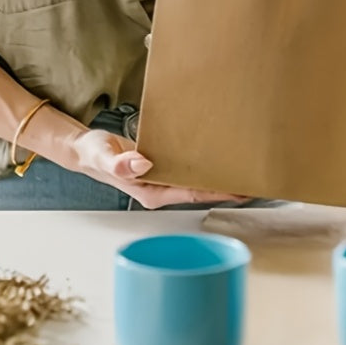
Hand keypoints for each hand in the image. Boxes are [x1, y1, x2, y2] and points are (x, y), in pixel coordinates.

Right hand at [69, 129, 244, 208]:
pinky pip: (192, 170)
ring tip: (250, 167)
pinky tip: (224, 157)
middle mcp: (162, 190)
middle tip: (258, 176)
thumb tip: (144, 165)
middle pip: (202, 190)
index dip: (219, 192)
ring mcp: (164, 181)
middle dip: (229, 186)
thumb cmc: (93, 153)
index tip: (243, 189)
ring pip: (199, 181)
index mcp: (152, 192)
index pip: (193, 194)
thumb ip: (119, 163)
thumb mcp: (102, 155)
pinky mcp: (165, 170)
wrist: (87, 150)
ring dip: (221, 176)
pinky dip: (208, 165)